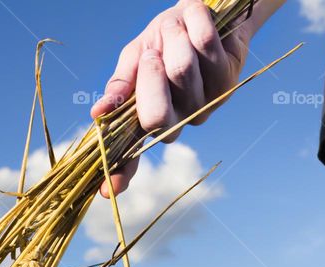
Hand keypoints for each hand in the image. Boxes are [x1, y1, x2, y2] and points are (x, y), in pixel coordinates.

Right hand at [91, 0, 249, 196]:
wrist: (204, 14)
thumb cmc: (165, 39)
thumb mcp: (135, 56)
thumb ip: (120, 84)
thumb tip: (98, 114)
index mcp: (148, 118)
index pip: (132, 153)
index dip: (121, 172)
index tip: (107, 191)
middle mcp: (177, 121)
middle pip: (156, 116)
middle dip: (148, 75)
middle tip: (153, 52)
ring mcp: (203, 106)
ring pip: (181, 71)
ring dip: (173, 37)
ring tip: (176, 27)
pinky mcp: (226, 83)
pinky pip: (204, 47)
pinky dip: (195, 22)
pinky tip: (195, 19)